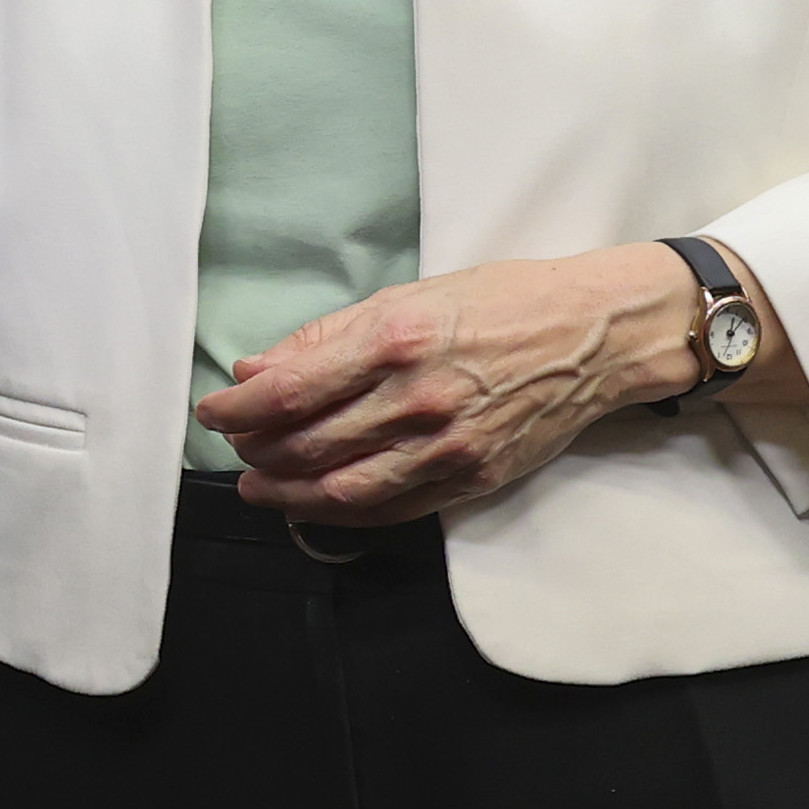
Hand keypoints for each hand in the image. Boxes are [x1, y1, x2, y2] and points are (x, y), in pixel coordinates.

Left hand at [202, 242, 783, 526]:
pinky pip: (391, 509)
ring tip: (259, 485)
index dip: (236, 411)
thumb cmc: (502, 301)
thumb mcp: (409, 295)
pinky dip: (341, 513)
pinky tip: (314, 505)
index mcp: (392, 339)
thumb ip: (327, 337)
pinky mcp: (472, 477)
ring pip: (342, 488)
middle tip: (234, 447)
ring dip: (287, 493)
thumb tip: (257, 372)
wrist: (596, 336)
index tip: (213, 412)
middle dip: (255, 452)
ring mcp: (445, 445)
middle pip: (306, 445)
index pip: (287, 391)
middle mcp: (414, 398)